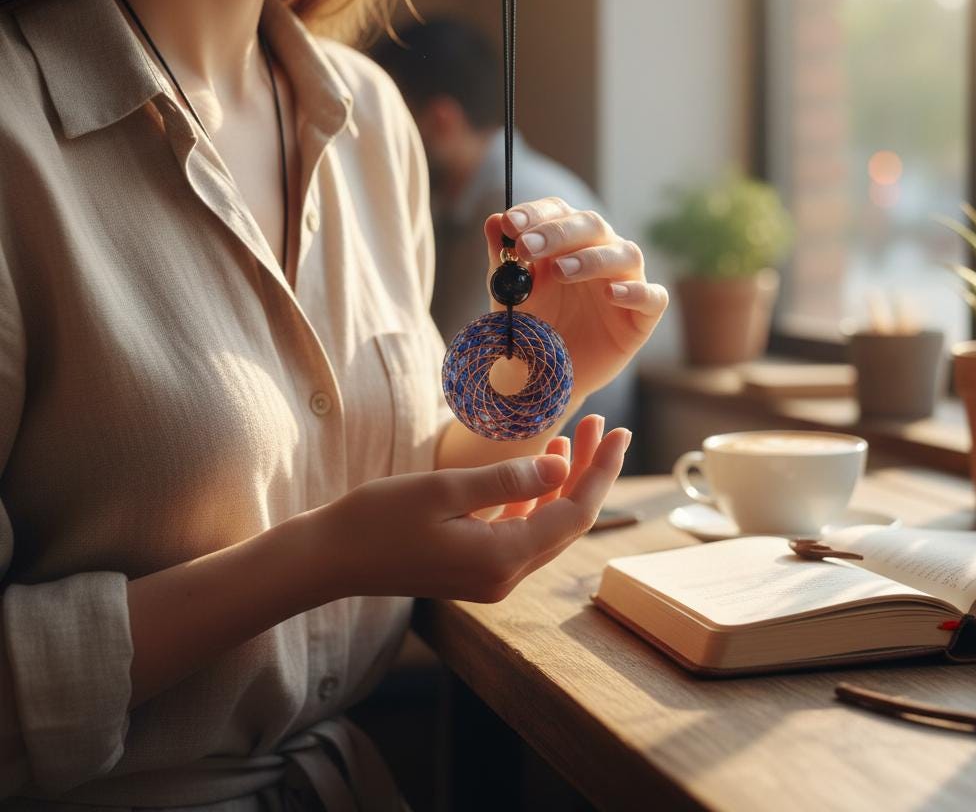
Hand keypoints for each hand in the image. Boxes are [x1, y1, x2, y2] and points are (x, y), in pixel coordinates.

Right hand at [314, 416, 630, 602]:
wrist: (329, 559)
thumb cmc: (378, 518)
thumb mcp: (445, 489)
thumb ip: (508, 480)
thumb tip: (562, 466)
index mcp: (502, 559)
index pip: (575, 514)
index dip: (602, 472)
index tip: (620, 433)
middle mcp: (504, 577)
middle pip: (568, 522)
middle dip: (589, 472)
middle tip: (602, 424)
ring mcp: (490, 578)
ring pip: (547, 528)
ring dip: (564, 484)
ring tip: (575, 437)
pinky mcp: (475, 570)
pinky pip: (522, 534)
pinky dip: (535, 501)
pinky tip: (538, 471)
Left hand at [485, 198, 668, 400]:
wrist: (547, 377)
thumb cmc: (532, 328)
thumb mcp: (510, 296)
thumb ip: (502, 260)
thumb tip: (492, 220)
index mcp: (567, 242)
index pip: (558, 212)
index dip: (536, 213)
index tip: (510, 223)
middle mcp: (600, 253)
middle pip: (592, 225)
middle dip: (557, 233)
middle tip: (526, 246)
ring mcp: (626, 282)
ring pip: (625, 254)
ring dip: (593, 258)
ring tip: (561, 271)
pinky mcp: (643, 316)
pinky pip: (652, 296)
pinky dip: (635, 292)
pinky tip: (611, 294)